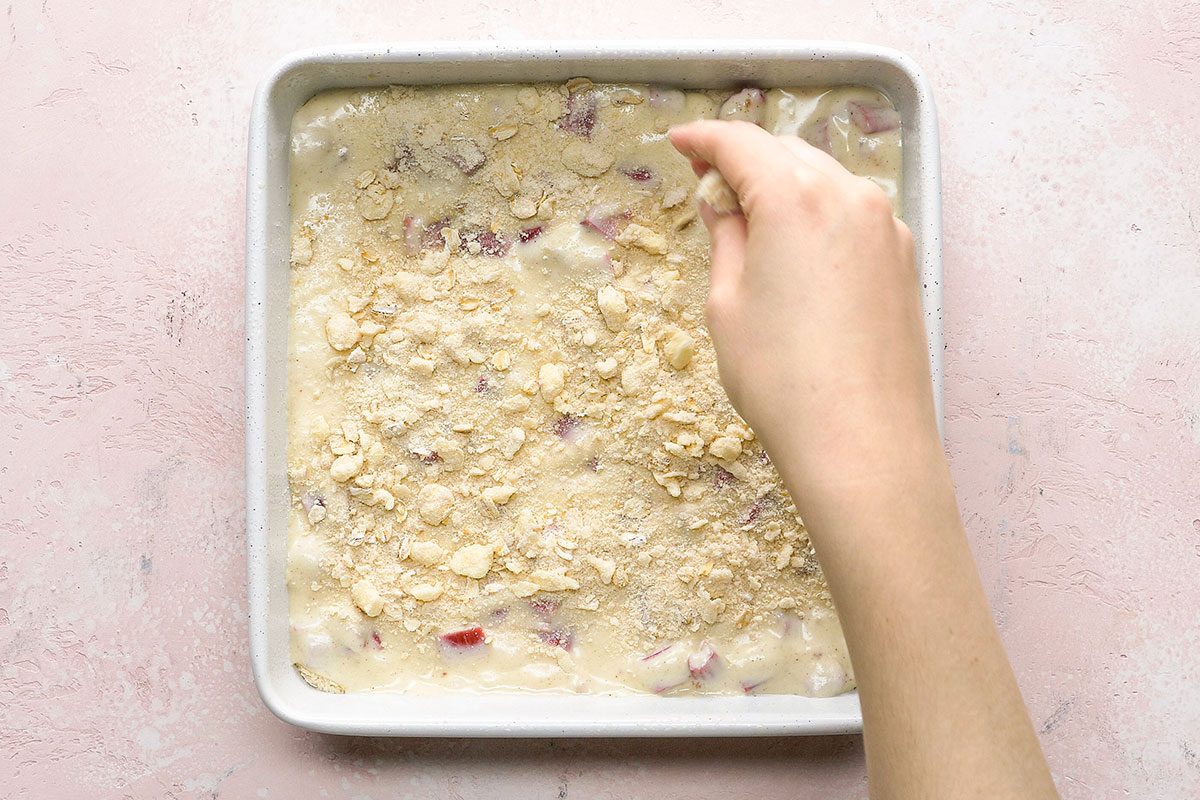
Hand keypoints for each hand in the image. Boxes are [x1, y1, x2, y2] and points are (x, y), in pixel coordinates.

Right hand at [670, 120, 940, 499]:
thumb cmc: (782, 380)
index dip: (704, 139)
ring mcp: (885, 227)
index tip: (680, 143)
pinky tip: (796, 246)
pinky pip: (852, 213)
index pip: (741, 144)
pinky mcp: (902, 260)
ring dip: (785, 185)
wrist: (863, 444)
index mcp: (795, 197)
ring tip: (750, 216)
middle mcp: (849, 196)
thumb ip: (727, 238)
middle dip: (745, 160)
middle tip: (708, 181)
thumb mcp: (728, 304)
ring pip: (824, 180)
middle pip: (786, 154)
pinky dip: (818, 213)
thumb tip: (724, 205)